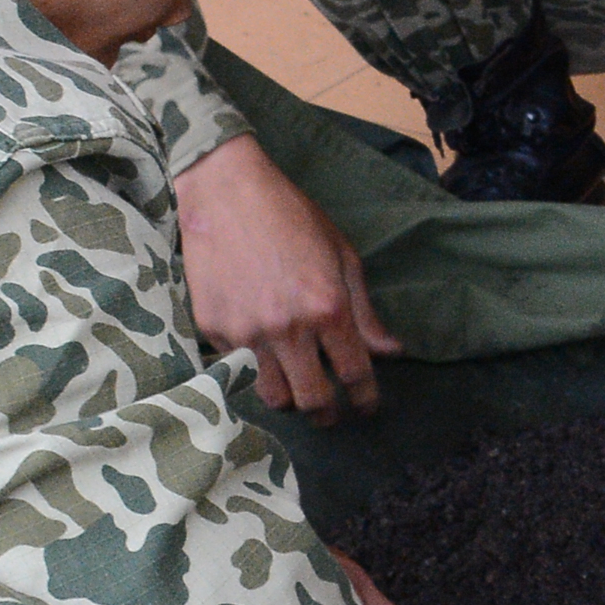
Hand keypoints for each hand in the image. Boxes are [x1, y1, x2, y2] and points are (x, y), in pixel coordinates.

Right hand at [172, 133, 398, 421]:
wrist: (225, 191)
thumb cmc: (291, 216)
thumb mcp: (341, 256)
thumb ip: (365, 311)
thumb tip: (391, 352)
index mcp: (328, 307)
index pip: (355, 374)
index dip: (365, 398)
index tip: (366, 407)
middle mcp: (288, 328)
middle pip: (313, 400)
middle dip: (327, 414)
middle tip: (329, 413)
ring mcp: (246, 332)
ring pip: (272, 396)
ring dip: (289, 398)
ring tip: (294, 389)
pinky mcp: (213, 329)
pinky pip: (238, 366)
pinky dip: (252, 366)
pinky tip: (257, 348)